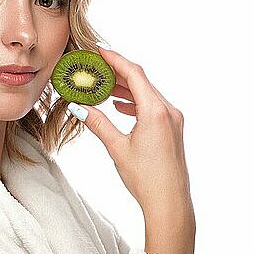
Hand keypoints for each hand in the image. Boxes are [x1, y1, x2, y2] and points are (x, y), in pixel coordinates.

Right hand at [69, 45, 192, 217]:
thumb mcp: (117, 148)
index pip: (134, 74)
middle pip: (141, 81)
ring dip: (127, 88)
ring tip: (104, 87)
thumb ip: (98, 123)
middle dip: (118, 73)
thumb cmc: (146, 179)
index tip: (99, 51)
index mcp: (156, 111)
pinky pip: (154, 106)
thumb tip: (79, 107)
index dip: (115, 60)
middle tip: (96, 68)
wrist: (169, 202)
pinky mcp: (173, 129)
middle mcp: (168, 111)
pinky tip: (121, 107)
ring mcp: (174, 119)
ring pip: (148, 93)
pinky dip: (136, 102)